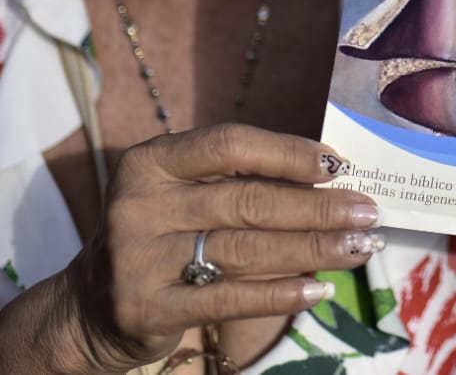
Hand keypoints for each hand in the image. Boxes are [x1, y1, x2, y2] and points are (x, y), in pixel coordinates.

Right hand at [65, 125, 379, 371]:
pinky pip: (230, 298)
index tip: (338, 164)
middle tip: (368, 211)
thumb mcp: (180, 195)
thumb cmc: (157, 238)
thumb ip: (236, 181)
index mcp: (151, 162)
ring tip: (359, 247)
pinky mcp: (147, 308)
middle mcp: (139, 204)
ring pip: (246, 249)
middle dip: (318, 206)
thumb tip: (329, 175)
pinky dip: (281, 294)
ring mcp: (138, 257)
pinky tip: (319, 290)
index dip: (287, 152)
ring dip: (313, 248)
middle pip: (248, 200)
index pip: (229, 145)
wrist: (87, 310)